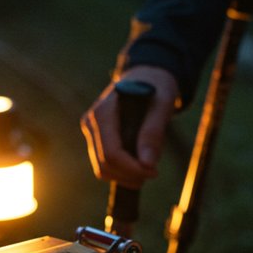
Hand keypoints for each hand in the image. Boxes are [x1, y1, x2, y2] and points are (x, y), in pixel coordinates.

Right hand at [80, 65, 179, 188]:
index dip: (132, 169)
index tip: (154, 172)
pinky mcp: (96, 138)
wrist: (146, 76)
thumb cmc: (156, 87)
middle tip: (153, 172)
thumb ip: (153, 132)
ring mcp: (90, 131)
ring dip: (125, 176)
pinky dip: (122, 170)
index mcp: (103, 112)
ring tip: (147, 168)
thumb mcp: (162, 104)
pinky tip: (139, 162)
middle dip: (129, 175)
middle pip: (104, 165)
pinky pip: (104, 164)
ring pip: (102, 169)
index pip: (111, 153)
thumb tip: (147, 164)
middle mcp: (91, 122)